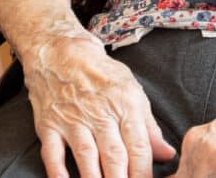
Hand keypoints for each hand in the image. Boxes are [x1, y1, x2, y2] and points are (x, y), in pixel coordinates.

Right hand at [23, 35, 175, 177]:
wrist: (59, 51)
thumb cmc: (100, 73)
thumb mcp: (132, 91)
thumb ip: (149, 126)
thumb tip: (167, 154)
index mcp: (124, 105)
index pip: (139, 147)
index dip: (144, 174)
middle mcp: (99, 113)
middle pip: (115, 156)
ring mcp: (72, 120)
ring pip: (87, 158)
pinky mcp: (48, 125)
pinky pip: (52, 154)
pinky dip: (58, 174)